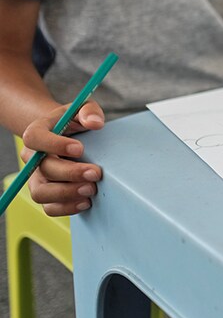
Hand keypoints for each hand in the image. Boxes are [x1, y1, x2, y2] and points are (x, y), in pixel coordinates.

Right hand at [20, 101, 104, 215]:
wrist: (68, 138)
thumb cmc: (74, 123)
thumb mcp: (82, 109)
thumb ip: (89, 111)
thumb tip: (95, 123)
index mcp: (38, 133)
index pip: (35, 138)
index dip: (55, 145)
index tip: (79, 148)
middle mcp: (32, 158)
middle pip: (42, 169)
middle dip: (70, 173)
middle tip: (95, 173)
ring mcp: (38, 178)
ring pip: (41, 193)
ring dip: (67, 193)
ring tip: (91, 189)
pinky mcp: (47, 194)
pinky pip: (49, 208)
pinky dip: (66, 208)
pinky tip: (86, 201)